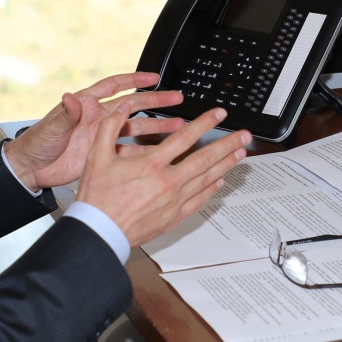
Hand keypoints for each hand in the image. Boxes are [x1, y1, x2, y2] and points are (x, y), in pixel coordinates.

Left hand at [5, 72, 194, 191]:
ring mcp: (102, 137)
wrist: (31, 170)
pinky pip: (129, 151)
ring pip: (136, 128)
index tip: (153, 76)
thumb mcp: (51, 128)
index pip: (114, 86)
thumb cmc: (35, 144)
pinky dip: (146, 152)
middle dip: (155, 100)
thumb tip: (70, 98)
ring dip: (156, 126)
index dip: (134, 79)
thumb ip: (65, 114)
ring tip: (177, 124)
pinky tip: (160, 152)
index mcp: (85, 105)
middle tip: (176, 97)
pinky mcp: (103, 154)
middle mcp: (98, 118)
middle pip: (133, 105)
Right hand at [75, 106, 250, 246]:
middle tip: (244, 135)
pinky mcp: (174, 216)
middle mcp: (167, 182)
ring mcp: (173, 201)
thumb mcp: (97, 157)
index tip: (219, 114)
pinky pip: (199, 200)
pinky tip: (220, 181)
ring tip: (241, 153)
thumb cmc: (97, 198)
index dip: (205, 122)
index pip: (185, 137)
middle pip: (205, 158)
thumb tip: (122, 108)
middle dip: (228, 144)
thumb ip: (110, 128)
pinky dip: (212, 189)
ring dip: (226, 164)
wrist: (99, 232)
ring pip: (207, 179)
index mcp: (151, 164)